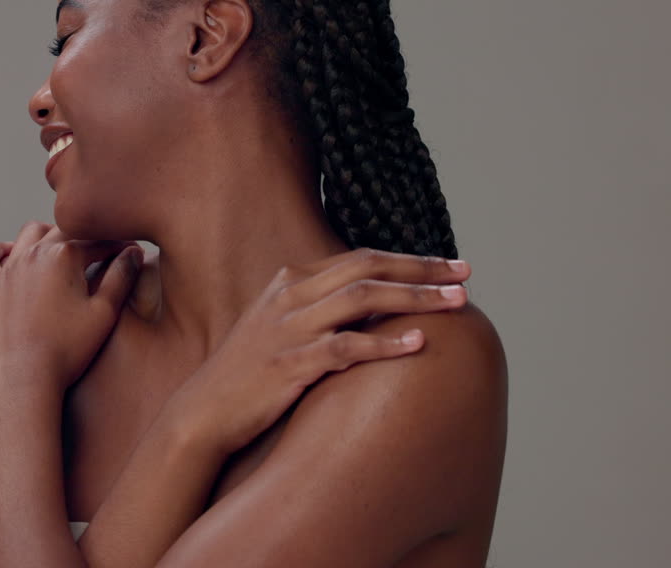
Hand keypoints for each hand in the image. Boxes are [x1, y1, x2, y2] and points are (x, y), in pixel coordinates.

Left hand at [0, 220, 144, 387]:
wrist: (18, 379)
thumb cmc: (66, 351)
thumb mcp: (104, 313)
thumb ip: (121, 278)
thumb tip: (134, 253)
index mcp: (64, 256)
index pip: (98, 240)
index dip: (118, 245)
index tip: (130, 252)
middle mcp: (33, 254)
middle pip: (64, 231)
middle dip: (86, 236)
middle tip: (103, 251)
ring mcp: (6, 269)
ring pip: (28, 234)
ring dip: (47, 235)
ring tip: (61, 250)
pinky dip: (2, 249)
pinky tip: (13, 255)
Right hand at [162, 248, 470, 457]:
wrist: (204, 411)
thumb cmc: (250, 374)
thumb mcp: (281, 327)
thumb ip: (321, 309)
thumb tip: (376, 305)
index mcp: (291, 281)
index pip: (362, 258)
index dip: (410, 260)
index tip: (449, 267)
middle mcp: (290, 297)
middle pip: (368, 268)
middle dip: (422, 269)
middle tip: (466, 274)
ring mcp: (288, 329)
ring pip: (362, 299)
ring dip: (414, 299)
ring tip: (456, 305)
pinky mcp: (289, 365)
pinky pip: (345, 348)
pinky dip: (384, 344)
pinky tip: (418, 345)